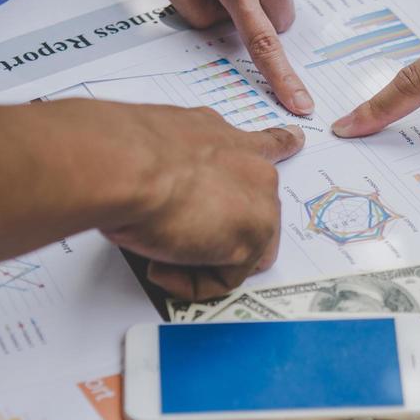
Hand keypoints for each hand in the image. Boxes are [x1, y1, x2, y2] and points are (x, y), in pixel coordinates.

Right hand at [97, 106, 304, 299]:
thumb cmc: (123, 152)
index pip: (259, 143)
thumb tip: (161, 191)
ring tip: (161, 246)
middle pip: (252, 214)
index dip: (278, 145)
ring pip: (241, 251)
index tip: (295, 140)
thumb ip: (171, 165)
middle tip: (175, 238)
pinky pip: (224, 279)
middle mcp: (249, 166)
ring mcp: (258, 202)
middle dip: (219, 236)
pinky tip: (161, 261)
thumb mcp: (152, 148)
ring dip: (200, 261)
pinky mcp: (251, 239)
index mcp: (222, 137)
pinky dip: (188, 282)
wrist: (124, 164)